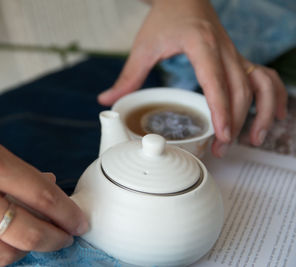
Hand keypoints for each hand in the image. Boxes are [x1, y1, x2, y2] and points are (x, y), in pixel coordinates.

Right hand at [0, 89, 87, 265]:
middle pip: (29, 234)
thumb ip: (16, 171)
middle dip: (56, 239)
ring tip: (33, 239)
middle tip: (65, 236)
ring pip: (2, 255)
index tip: (79, 222)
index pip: (44, 198)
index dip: (69, 214)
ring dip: (25, 249)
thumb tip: (45, 188)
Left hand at [98, 0, 286, 156]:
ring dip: (260, 113)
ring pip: (258, 85)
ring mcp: (235, 53)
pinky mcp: (238, 58)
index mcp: (201, 45)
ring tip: (254, 140)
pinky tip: (274, 116)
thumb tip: (106, 100)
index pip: (216, 81)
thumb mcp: (144, 46)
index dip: (221, 109)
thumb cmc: (165, 18)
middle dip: (235, 122)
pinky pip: (263, 77)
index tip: (222, 134)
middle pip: (240, 89)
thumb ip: (128, 76)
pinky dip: (273, 97)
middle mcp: (224, 49)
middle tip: (221, 149)